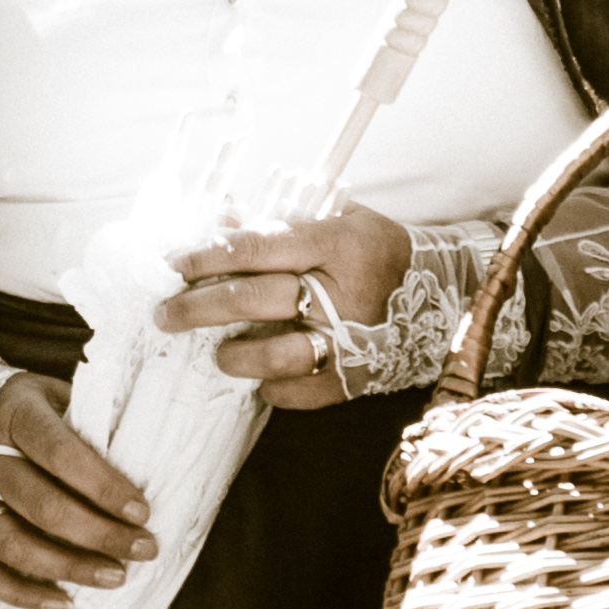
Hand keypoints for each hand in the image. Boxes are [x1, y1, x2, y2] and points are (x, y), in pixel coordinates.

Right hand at [0, 371, 152, 608]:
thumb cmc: (18, 408)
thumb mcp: (50, 394)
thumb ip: (87, 420)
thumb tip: (142, 457)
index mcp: (14, 416)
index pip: (60, 453)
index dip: (102, 485)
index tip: (141, 510)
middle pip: (41, 505)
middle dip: (99, 533)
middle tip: (143, 549)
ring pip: (12, 544)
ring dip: (68, 567)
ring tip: (114, 577)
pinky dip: (23, 594)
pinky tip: (64, 602)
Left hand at [158, 205, 412, 409]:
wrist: (442, 293)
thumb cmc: (376, 250)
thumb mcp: (336, 218)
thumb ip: (280, 220)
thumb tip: (220, 218)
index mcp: (337, 243)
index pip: (259, 247)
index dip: (209, 256)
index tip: (173, 265)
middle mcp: (344, 292)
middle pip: (256, 298)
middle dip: (199, 307)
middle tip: (165, 315)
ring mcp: (352, 340)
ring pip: (278, 353)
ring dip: (235, 355)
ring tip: (214, 354)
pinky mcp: (356, 378)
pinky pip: (301, 391)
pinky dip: (271, 388)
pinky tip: (257, 379)